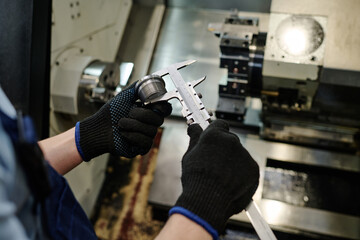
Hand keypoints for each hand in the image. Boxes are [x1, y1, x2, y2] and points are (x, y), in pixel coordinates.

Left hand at [75, 82, 171, 160]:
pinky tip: (123, 134)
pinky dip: (133, 136)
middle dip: (143, 115)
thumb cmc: (110, 113)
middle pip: (159, 119)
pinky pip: (146, 141)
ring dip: (133, 125)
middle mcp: (150, 124)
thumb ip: (136, 88)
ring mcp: (147, 135)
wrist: (99, 128)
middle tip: (129, 113)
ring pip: (151, 130)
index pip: (165, 109)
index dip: (162, 107)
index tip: (153, 104)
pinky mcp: (142, 147)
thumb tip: (147, 80)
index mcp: (148, 111)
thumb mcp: (124, 96)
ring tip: (121, 124)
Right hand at [171, 120, 258, 236]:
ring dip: (233, 162)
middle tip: (214, 163)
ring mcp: (244, 155)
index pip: (219, 125)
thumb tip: (194, 128)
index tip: (212, 139)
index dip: (216, 132)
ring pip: (239, 155)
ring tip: (221, 177)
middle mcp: (232, 141)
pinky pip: (247, 168)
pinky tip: (230, 183)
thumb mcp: (189, 155)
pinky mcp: (253, 169)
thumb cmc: (196, 179)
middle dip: (224, 149)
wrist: (208, 201)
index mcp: (215, 135)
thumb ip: (195, 139)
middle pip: (230, 140)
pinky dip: (241, 174)